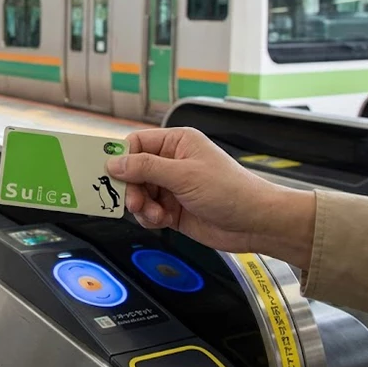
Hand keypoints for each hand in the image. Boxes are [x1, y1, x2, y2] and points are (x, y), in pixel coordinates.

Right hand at [106, 128, 315, 267]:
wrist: (255, 223)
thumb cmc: (230, 190)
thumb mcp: (184, 175)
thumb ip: (146, 168)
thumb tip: (114, 162)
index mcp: (176, 143)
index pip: (136, 144)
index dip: (122, 158)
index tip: (112, 174)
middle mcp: (172, 162)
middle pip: (133, 171)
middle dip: (132, 188)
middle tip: (134, 202)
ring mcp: (172, 187)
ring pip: (138, 193)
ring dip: (141, 206)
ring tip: (155, 214)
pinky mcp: (172, 209)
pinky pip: (147, 211)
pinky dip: (149, 217)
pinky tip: (163, 220)